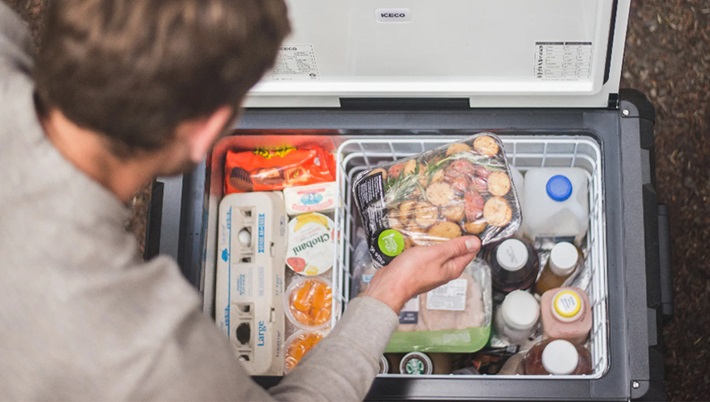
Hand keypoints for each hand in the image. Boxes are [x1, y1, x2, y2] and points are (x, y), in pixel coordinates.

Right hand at [362, 236, 480, 313]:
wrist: (390, 284)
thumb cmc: (410, 272)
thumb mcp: (436, 254)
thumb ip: (455, 248)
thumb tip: (475, 243)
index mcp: (452, 269)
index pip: (469, 253)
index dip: (471, 239)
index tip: (469, 227)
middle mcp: (444, 272)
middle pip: (455, 253)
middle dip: (456, 239)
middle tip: (454, 224)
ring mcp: (432, 271)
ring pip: (441, 254)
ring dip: (440, 242)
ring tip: (438, 229)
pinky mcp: (420, 270)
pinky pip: (428, 256)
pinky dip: (428, 247)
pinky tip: (423, 240)